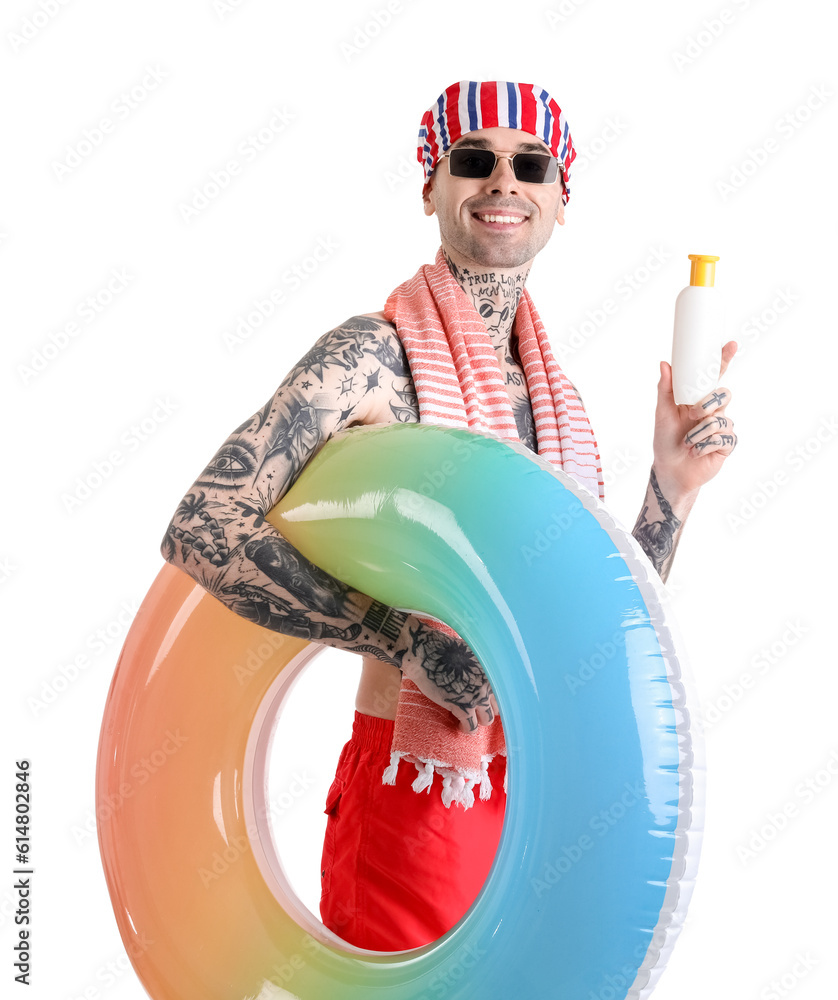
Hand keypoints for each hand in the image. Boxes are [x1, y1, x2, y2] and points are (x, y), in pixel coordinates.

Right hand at [398, 620, 498, 733]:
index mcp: (493, 670)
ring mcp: (477, 697)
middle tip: (475, 709)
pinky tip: (459, 725)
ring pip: (486, 720)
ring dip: (478, 721)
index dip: (493, 698)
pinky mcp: (463, 707)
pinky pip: (471, 727)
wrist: (426, 652)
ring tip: (468, 720)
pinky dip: (466, 729)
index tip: (486, 701)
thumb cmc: (444, 648)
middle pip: (497, 707)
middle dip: (486, 709)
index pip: (504, 692)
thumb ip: (481, 664)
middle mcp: (489, 684)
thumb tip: (482, 669)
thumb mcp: (470, 651)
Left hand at [653, 341, 738, 499]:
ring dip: (699, 432)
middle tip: (692, 414)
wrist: (670, 469)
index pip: (714, 376)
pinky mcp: (727, 444)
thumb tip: (664, 364)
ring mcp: (722, 427)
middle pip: (724, 394)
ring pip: (721, 419)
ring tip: (688, 442)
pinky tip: (696, 451)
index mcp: (699, 399)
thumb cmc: (666, 440)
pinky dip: (704, 445)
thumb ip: (665, 389)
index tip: (729, 344)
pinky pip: (723, 438)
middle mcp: (714, 410)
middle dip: (708, 403)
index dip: (723, 359)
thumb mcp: (662, 413)